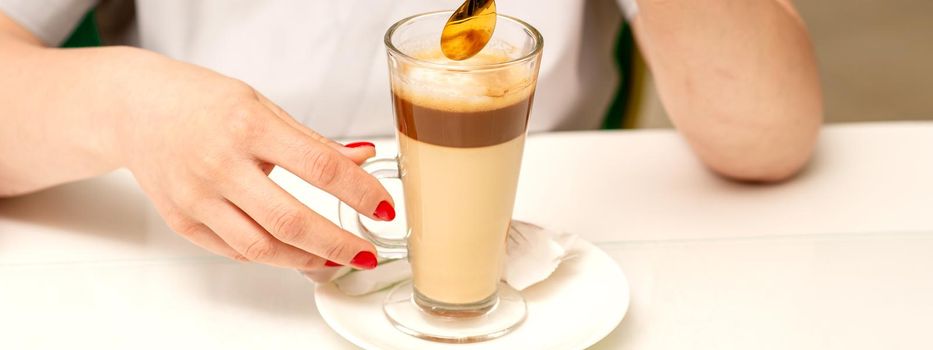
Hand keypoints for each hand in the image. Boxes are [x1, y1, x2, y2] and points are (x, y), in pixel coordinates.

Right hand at [115, 56, 393, 280]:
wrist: (137, 109)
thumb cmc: (202, 103)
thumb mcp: (263, 107)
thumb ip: (313, 141)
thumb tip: (362, 159)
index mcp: (248, 126)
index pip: (320, 167)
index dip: (360, 193)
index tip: (384, 208)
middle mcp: (220, 164)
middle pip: (291, 220)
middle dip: (339, 244)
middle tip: (366, 252)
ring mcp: (198, 197)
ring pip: (262, 247)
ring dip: (307, 259)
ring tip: (335, 258)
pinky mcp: (183, 221)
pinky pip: (235, 251)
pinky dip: (270, 255)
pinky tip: (292, 251)